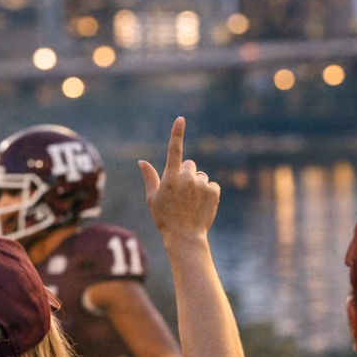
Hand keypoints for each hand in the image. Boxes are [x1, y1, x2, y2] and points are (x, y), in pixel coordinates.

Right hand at [139, 117, 219, 245]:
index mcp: (170, 177)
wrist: (185, 237)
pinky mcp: (215, 192)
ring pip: (201, 176)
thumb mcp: (152, 198)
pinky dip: (208, 193)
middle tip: (181, 193)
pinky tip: (202, 205)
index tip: (181, 119)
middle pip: (189, 165)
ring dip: (197, 185)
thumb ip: (149, 177)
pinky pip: (212, 185)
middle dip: (186, 174)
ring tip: (192, 203)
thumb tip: (141, 161)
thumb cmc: (165, 218)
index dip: (177, 133)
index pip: (174, 150)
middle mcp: (187, 178)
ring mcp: (202, 184)